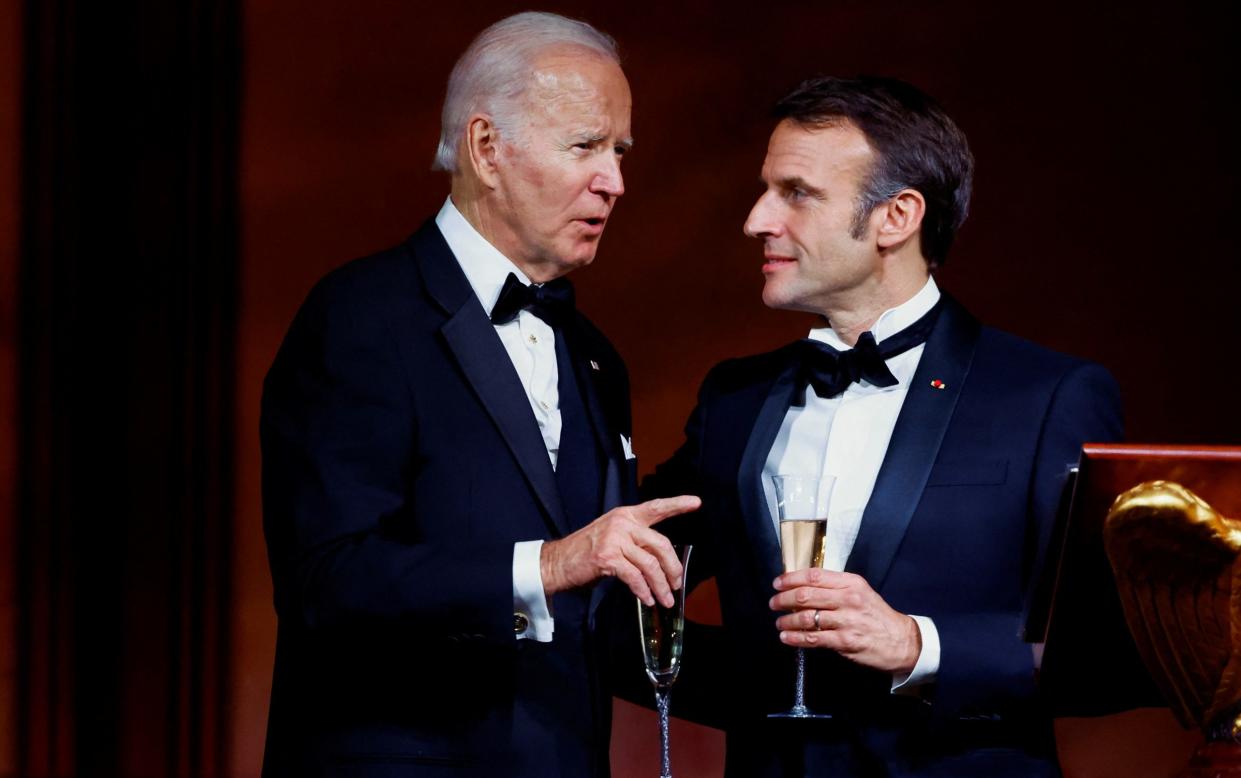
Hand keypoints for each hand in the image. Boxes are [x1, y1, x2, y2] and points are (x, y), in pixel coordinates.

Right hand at [540, 495, 700, 606]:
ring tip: (665, 600)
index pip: (656, 507)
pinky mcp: (607, 557)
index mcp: (626, 515)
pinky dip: (643, 591)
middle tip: (677, 584)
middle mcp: (622, 523)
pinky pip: (635, 577)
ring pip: (650, 564)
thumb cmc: (585, 553)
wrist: (557, 562)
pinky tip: (646, 599)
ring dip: (660, 586)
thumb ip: (635, 541)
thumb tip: (661, 563)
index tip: (696, 502)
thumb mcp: (613, 537)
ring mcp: (614, 539)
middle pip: (660, 544)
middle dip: (673, 568)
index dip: (677, 504)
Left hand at [769, 568, 920, 673]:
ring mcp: (847, 621)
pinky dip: (795, 638)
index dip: (791, 578)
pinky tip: (786, 637)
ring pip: (807, 617)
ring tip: (779, 623)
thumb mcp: (860, 592)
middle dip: (784, 599)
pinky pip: (813, 638)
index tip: (778, 583)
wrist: (901, 641)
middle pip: (806, 595)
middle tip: (774, 603)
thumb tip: (802, 586)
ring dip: (787, 620)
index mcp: (851, 583)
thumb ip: (835, 587)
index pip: (814, 576)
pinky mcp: (845, 642)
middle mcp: (848, 599)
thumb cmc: (876, 615)